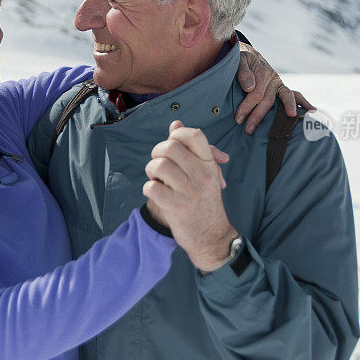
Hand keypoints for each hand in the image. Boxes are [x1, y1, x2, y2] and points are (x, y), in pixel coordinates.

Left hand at [143, 121, 238, 269]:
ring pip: (159, 165)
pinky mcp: (176, 207)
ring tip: (156, 178)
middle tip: (158, 164)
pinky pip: (152, 187)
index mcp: (209, 164)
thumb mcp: (203, 173)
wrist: (211, 236)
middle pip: (170, 147)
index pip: (194, 135)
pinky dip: (148, 188)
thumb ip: (189, 148)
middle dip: (157, 152)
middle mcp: (202, 175)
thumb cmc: (204, 201)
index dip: (177, 134)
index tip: (171, 144)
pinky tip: (154, 192)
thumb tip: (175, 124)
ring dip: (151, 171)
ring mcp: (189, 191)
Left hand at [235, 41, 315, 133]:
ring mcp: (279, 84)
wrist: (247, 54)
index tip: (238, 119)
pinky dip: (303, 102)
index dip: (247, 106)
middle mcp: (273, 78)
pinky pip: (294, 94)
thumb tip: (249, 88)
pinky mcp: (281, 88)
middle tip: (248, 129)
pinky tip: (311, 110)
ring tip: (291, 117)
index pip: (256, 93)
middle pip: (268, 99)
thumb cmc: (241, 60)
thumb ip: (243, 72)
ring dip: (287, 108)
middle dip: (258, 115)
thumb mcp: (238, 61)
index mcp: (262, 72)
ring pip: (285, 97)